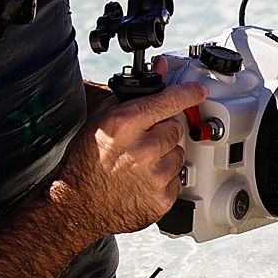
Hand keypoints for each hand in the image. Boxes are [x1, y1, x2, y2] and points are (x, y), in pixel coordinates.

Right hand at [51, 71, 208, 239]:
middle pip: (176, 128)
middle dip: (162, 131)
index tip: (198, 90)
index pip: (170, 101)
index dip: (188, 93)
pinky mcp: (162, 199)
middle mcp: (145, 149)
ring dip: (165, 155)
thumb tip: (158, 72)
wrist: (79, 204)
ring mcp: (156, 176)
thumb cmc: (85, 163)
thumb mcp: (101, 120)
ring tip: (141, 162)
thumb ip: (132, 95)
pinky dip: (165, 179)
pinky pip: (177, 179)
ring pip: (179, 154)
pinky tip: (145, 179)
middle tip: (143, 140)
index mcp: (127, 124)